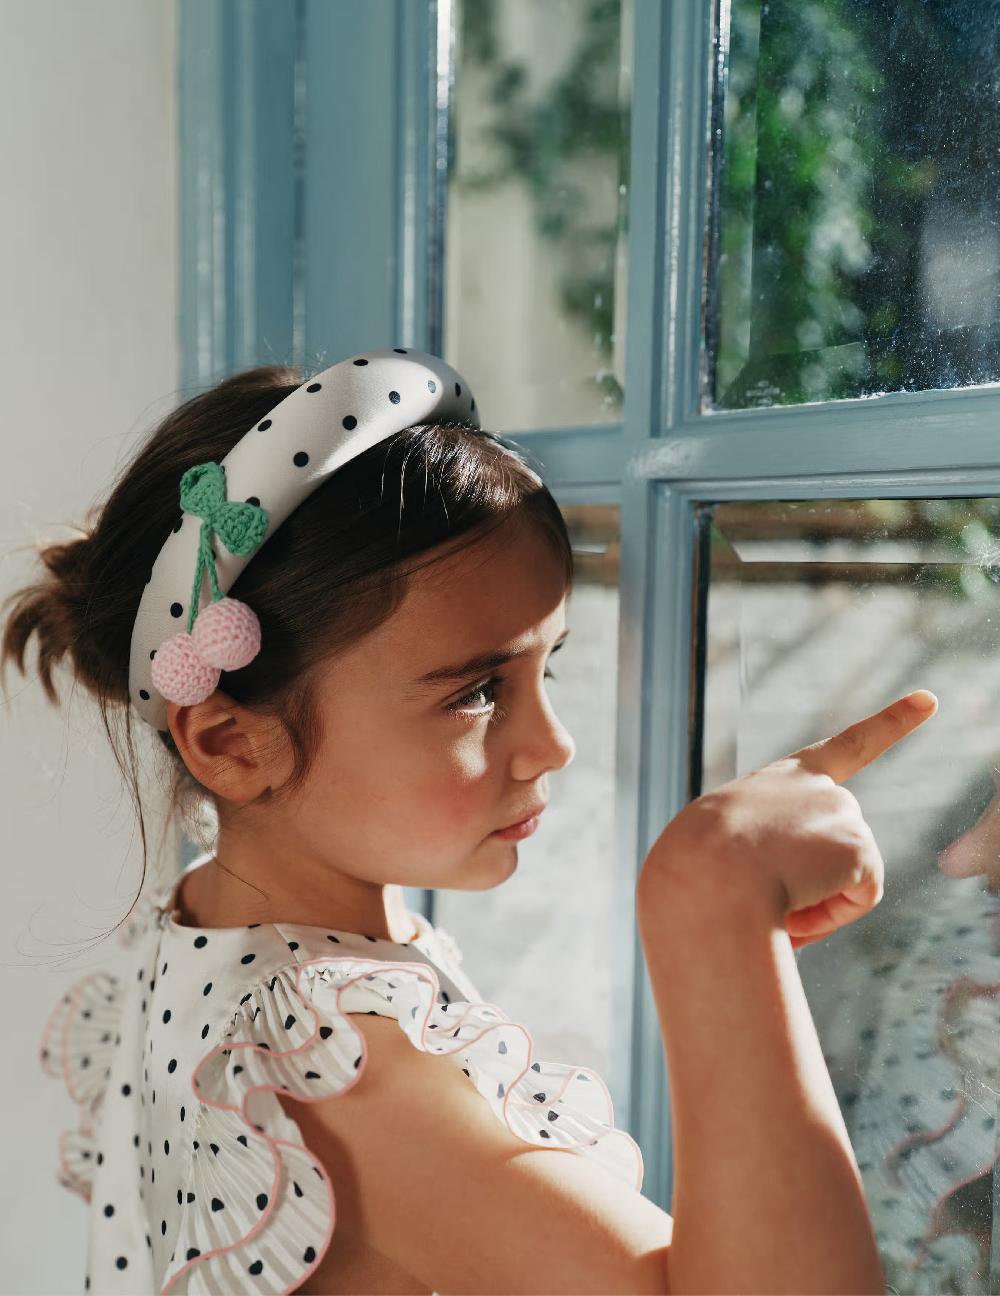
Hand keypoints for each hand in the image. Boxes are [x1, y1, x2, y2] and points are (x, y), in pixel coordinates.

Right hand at [640, 690, 938, 949]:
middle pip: (833, 856)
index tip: (928, 700)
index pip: (843, 750)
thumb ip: (766, 860)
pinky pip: (857, 900)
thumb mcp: (720, 850)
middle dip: (806, 888)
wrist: (704, 878)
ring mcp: (841, 811)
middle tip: (758, 892)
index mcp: (778, 782)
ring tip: (765, 897)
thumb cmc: (694, 875)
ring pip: (842, 882)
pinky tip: (792, 907)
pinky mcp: (859, 846)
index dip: (891, 723)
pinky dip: (828, 917)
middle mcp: (817, 786)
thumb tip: (792, 902)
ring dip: (810, 905)